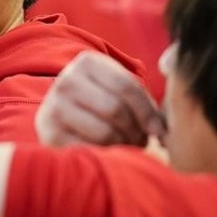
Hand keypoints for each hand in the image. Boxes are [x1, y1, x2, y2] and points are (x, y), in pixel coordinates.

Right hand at [37, 51, 165, 147]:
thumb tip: (166, 129)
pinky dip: (106, 154)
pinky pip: (89, 148)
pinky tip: (110, 153)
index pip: (127, 87)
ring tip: (128, 146)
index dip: (148, 113)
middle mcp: (66, 80)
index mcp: (87, 62)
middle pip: (116, 110)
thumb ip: (141, 98)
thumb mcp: (118, 90)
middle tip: (142, 141)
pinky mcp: (49, 133)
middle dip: (136, 131)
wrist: (64, 120)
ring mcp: (53, 107)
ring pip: (105, 131)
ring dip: (124, 145)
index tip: (159, 131)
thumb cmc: (102, 105)